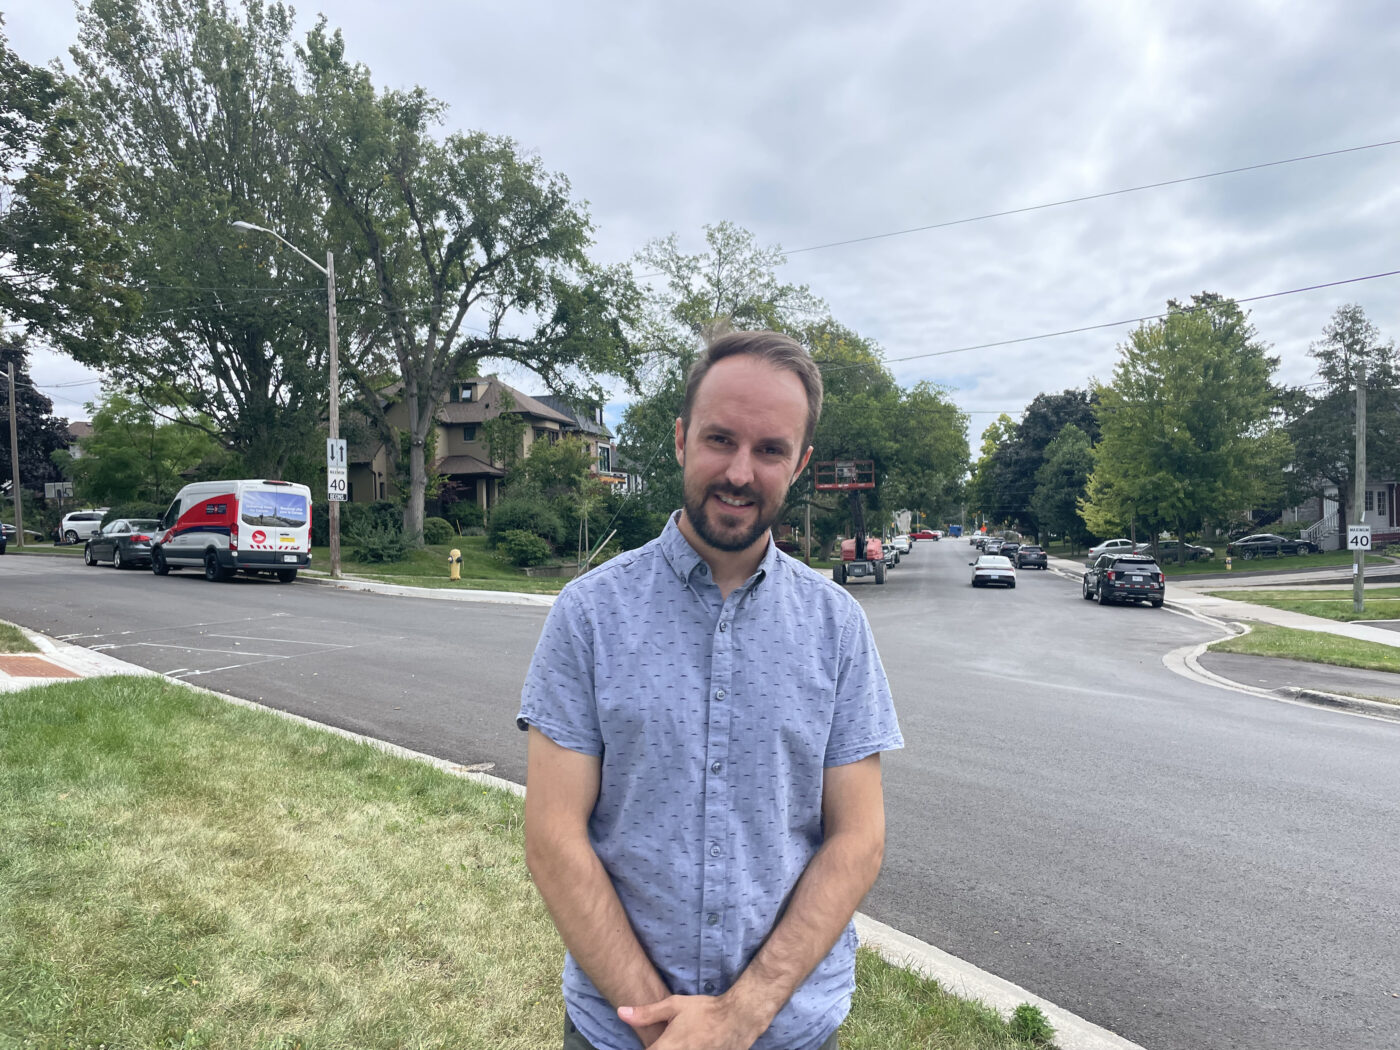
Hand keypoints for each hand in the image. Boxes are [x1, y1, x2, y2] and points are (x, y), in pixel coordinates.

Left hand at [618, 994, 767, 1049]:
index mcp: (667, 1047)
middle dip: (659, 1049)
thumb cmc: (705, 1010)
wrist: (738, 1018)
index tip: (650, 1044)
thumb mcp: (674, 1006)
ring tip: (682, 1040)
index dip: (646, 1049)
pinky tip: (692, 1044)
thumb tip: (621, 1013)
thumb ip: (646, 1013)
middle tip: (669, 1040)